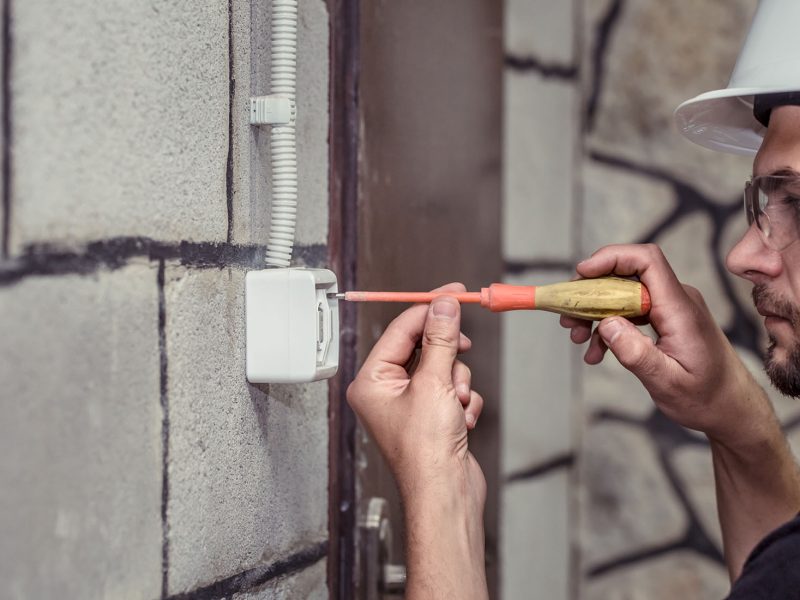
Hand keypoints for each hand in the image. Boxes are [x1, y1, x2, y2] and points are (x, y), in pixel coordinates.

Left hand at [347, 282, 484, 502]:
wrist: (446, 496)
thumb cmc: (427, 452)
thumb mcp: (434, 382)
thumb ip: (439, 338)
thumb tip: (443, 305)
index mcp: (371, 381)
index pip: (400, 329)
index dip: (429, 309)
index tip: (454, 293)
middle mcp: (386, 391)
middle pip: (423, 347)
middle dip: (447, 356)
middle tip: (463, 348)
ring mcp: (410, 405)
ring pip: (443, 368)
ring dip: (459, 382)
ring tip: (458, 404)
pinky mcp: (432, 417)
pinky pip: (453, 389)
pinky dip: (464, 401)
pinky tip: (462, 421)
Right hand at [560, 244, 762, 442]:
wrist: (731, 408)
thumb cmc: (706, 398)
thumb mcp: (667, 383)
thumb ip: (636, 353)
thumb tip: (606, 324)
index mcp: (680, 309)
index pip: (646, 260)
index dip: (611, 258)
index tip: (581, 273)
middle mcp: (676, 300)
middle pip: (626, 275)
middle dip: (591, 292)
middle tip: (568, 318)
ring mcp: (670, 308)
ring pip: (623, 294)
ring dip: (595, 312)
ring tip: (577, 338)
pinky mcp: (665, 318)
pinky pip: (629, 311)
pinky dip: (609, 327)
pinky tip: (596, 351)